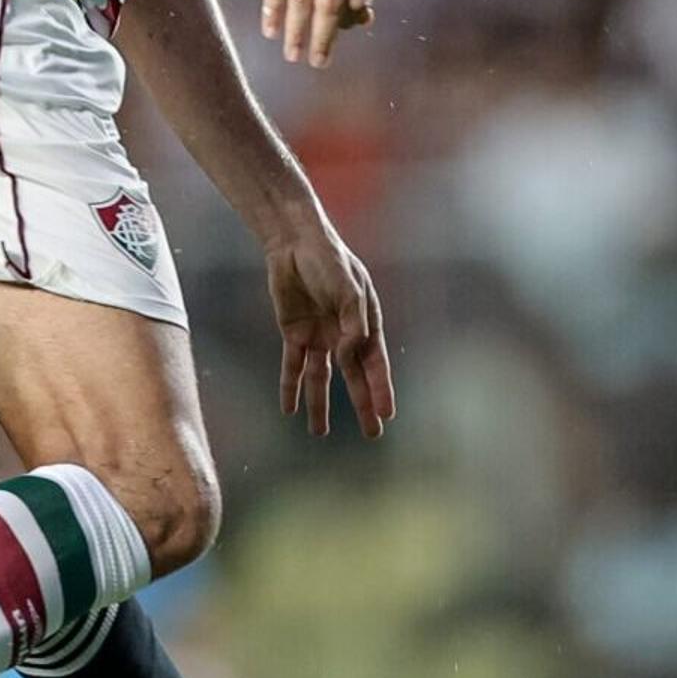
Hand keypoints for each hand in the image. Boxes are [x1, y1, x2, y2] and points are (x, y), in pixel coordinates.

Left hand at [265, 221, 392, 437]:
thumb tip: (348, 355)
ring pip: (321, 378)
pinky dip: (290, 387)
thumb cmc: (329, 260)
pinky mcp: (294, 334)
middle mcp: (344, 334)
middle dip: (362, 406)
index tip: (387, 415)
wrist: (295, 243)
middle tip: (372, 434)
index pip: (375, 363)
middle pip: (353, 377)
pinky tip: (289, 409)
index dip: (381, 389)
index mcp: (364, 323)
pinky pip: (292, 366)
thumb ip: (351, 321)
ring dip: (319, 405)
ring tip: (318, 432)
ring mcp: (319, 336)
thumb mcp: (347, 287)